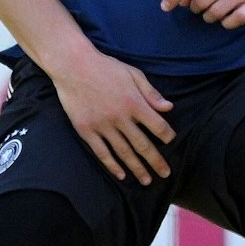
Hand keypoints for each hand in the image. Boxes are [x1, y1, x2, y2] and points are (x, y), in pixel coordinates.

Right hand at [47, 49, 174, 184]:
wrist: (72, 65)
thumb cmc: (105, 67)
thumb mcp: (132, 74)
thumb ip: (151, 93)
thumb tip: (169, 108)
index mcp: (134, 102)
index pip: (158, 126)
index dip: (167, 136)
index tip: (171, 142)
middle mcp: (120, 117)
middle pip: (143, 145)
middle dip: (156, 161)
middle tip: (165, 174)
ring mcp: (102, 125)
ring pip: (123, 152)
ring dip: (137, 168)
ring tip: (146, 180)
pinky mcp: (86, 130)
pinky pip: (101, 152)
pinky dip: (112, 165)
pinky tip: (121, 175)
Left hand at [161, 0, 244, 27]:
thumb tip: (178, 2)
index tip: (164, 7)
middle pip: (201, 2)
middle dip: (196, 8)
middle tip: (202, 6)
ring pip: (215, 14)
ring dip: (210, 17)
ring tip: (215, 10)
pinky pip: (233, 21)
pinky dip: (226, 23)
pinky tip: (228, 16)